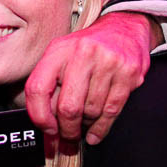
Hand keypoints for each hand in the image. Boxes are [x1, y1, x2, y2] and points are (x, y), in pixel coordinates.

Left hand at [25, 12, 149, 144]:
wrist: (125, 28)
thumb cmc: (87, 49)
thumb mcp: (62, 58)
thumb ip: (50, 87)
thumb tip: (46, 128)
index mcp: (58, 50)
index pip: (38, 88)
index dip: (40, 116)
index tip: (46, 129)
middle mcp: (82, 53)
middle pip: (68, 107)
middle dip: (67, 130)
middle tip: (67, 138)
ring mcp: (108, 63)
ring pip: (90, 112)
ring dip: (86, 126)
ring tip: (84, 124)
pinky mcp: (128, 73)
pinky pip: (111, 111)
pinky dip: (101, 128)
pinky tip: (95, 133)